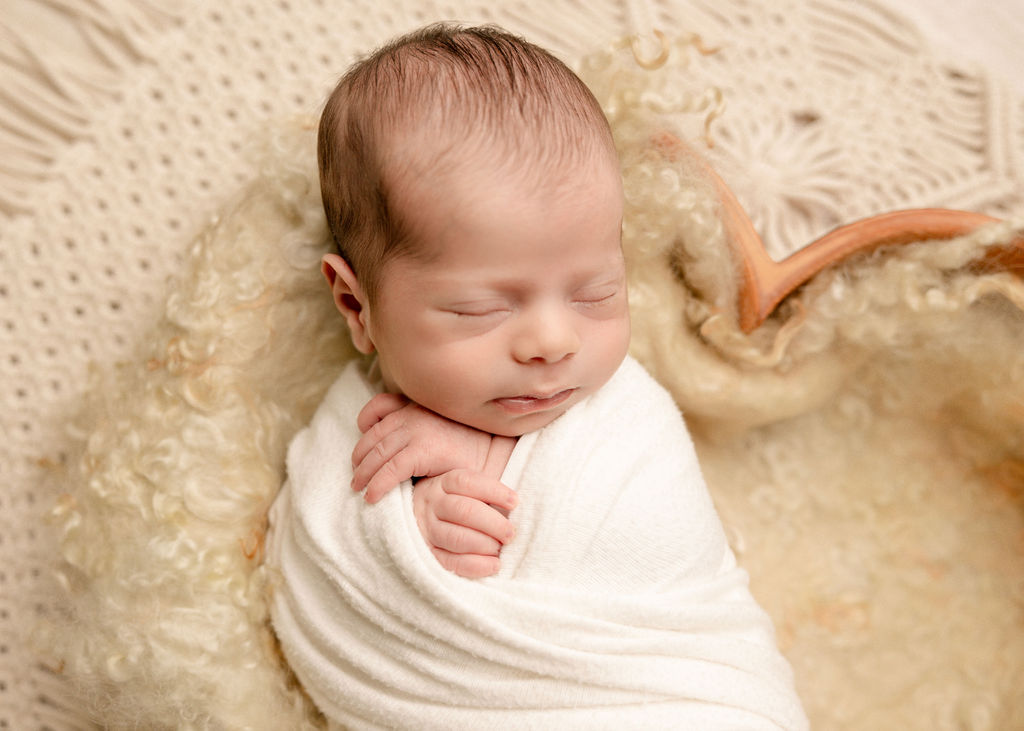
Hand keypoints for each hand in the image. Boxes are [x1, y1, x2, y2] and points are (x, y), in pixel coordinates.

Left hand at [352, 393, 492, 502]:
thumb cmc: (469, 445)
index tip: (363, 441)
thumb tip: (391, 449)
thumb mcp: (440, 427)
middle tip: (356, 475)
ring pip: (377, 454)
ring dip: (363, 474)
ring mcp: (416, 431)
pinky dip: (376, 485)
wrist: (494, 453)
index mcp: (417, 405)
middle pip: (373, 435)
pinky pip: (389, 470)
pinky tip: (371, 497)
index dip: (365, 423)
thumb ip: (417, 429)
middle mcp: (412, 414)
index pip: (379, 405)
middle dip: (360, 457)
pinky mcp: (421, 451)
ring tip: (358, 488)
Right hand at [413, 469, 517, 577]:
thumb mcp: (473, 477)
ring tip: (500, 548)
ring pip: (456, 537)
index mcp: (443, 482)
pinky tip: (494, 565)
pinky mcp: (429, 553)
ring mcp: (427, 529)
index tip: (515, 502)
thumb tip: (513, 493)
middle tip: (511, 533)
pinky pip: (449, 562)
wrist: (438, 516)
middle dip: (493, 524)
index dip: (493, 492)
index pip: (466, 482)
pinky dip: (475, 566)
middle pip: (463, 511)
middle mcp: (431, 503)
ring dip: (484, 545)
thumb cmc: (467, 498)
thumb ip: (490, 474)